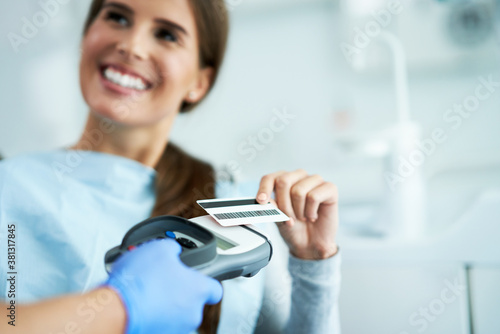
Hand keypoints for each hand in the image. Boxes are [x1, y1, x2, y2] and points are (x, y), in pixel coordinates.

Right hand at [104, 239, 222, 333]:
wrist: (116, 309)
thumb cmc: (140, 281)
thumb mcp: (159, 248)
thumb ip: (173, 248)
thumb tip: (173, 250)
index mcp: (198, 290)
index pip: (215, 289)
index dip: (207, 280)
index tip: (198, 277)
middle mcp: (191, 313)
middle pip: (192, 300)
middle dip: (179, 290)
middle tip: (164, 279)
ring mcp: (176, 328)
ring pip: (175, 312)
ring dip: (165, 302)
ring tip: (148, 289)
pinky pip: (160, 321)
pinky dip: (153, 313)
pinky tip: (140, 302)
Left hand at [256, 169, 338, 259]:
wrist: (310, 244)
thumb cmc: (294, 228)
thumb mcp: (278, 218)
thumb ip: (272, 207)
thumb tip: (266, 200)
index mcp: (284, 181)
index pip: (270, 178)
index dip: (264, 189)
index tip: (261, 201)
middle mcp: (299, 177)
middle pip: (283, 181)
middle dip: (284, 205)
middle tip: (289, 217)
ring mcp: (315, 181)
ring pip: (298, 191)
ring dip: (298, 210)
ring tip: (302, 217)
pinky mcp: (330, 188)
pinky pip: (314, 196)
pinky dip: (311, 211)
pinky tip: (313, 216)